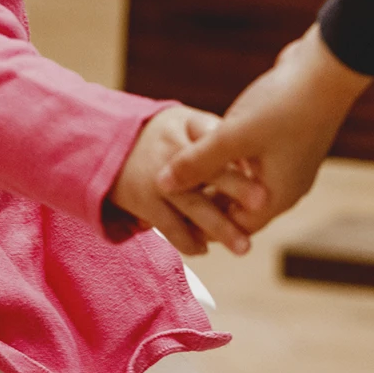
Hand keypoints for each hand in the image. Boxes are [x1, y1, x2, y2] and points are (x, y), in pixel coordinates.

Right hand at [109, 105, 267, 256]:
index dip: (242, 154)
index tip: (266, 165)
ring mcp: (157, 177)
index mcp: (187, 126)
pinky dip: (189, 241)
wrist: (107, 145)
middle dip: (236, 187)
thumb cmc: (163, 136)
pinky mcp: (144, 201)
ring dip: (219, 228)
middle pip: (208, 170)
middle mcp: (172, 150)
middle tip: (264, 203)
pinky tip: (205, 248)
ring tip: (243, 246)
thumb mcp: (185, 123)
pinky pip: (170, 227)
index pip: (218, 139)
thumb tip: (260, 161)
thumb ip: (217, 138)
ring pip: (192, 205)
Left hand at [157, 24, 371, 234]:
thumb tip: (161, 185)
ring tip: (181, 162)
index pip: (235, 227)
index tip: (172, 213)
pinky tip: (206, 136)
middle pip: (237, 204)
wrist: (327, 67)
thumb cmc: (283, 107)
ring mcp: (287, 160)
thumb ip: (196, 163)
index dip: (204, 224)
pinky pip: (249, 155)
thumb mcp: (233, 137)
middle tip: (171, 189)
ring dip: (214, 171)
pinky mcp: (284, 137)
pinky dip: (227, 151)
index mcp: (277, 195)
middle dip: (206, 197)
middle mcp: (285, 183)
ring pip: (241, 177)